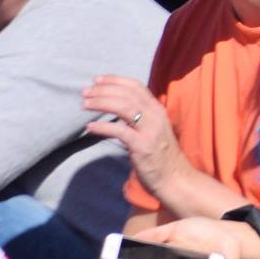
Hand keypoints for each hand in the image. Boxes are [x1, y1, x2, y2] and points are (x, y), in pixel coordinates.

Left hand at [84, 75, 185, 198]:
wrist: (175, 178)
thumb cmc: (161, 155)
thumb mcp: (153, 128)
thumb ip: (139, 116)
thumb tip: (115, 107)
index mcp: (157, 109)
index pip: (135, 86)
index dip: (115, 80)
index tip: (97, 80)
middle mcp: (155, 115)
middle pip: (126, 94)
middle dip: (102, 90)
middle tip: (85, 92)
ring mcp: (149, 130)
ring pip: (123, 107)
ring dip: (100, 103)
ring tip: (84, 104)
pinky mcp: (142, 145)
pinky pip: (119, 131)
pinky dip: (102, 126)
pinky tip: (90, 127)